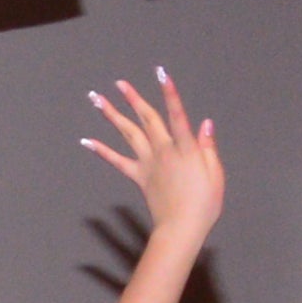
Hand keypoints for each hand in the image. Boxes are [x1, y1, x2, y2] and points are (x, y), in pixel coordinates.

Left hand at [83, 70, 223, 240]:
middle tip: (120, 83)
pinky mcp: (138, 176)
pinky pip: (116, 161)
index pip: (177, 114)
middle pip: (146, 119)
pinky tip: (86, 140)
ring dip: (112, 114)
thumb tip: (205, 124)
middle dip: (133, 98)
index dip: (169, 93)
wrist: (181, 228)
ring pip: (128, 133)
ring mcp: (148, 163)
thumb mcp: (215, 173)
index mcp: (185, 148)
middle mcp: (163, 151)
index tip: (161, 73)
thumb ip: (207, 147)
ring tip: (97, 99)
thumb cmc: (204, 203)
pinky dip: (101, 150)